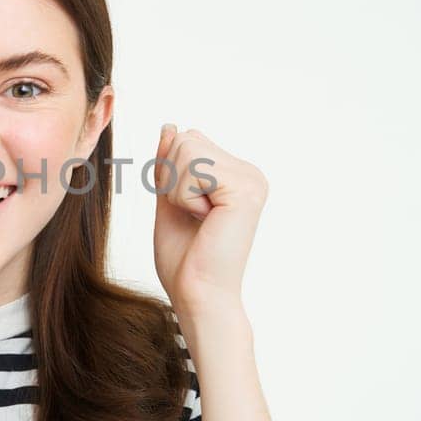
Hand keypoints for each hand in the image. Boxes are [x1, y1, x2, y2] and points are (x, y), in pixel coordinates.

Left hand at [152, 124, 268, 310]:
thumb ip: (170, 164)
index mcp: (236, 174)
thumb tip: (170, 126)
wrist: (197, 295)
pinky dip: (185, 197)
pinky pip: (194, 168)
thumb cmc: (185, 259)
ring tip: (199, 219)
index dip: (170, 173)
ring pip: (187, 149)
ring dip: (178, 190)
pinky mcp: (246, 189)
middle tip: (192, 215)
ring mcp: (252, 180)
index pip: (188, 139)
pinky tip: (205, 220)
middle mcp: (250, 173)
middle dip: (172, 179)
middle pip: (186, 139)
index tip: (187, 209)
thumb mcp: (168, 200)